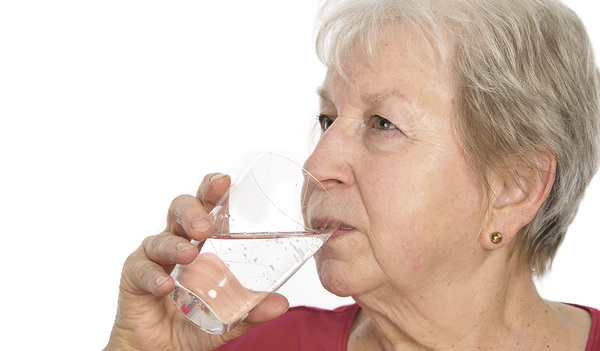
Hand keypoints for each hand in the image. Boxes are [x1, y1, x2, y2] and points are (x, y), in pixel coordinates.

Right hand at [105, 173, 288, 350]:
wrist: (163, 350)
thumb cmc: (193, 322)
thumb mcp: (228, 318)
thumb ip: (252, 310)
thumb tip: (281, 303)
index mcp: (203, 243)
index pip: (208, 208)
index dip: (213, 191)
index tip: (225, 181)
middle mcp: (177, 242)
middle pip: (180, 210)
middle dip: (192, 211)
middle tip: (205, 227)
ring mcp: (154, 258)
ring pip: (159, 238)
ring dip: (173, 244)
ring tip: (188, 254)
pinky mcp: (133, 277)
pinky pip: (139, 269)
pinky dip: (152, 276)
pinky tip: (164, 286)